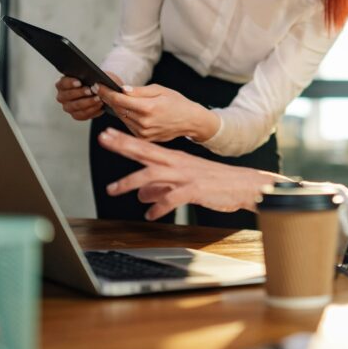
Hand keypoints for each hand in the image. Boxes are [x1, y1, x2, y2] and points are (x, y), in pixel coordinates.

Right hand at [55, 71, 122, 120]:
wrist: (101, 92)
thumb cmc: (95, 82)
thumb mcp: (94, 76)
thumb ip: (91, 76)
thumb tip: (94, 81)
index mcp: (63, 84)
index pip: (62, 83)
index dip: (69, 83)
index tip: (79, 83)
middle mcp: (62, 96)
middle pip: (67, 96)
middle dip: (80, 93)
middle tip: (91, 91)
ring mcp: (68, 107)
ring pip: (75, 106)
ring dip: (88, 102)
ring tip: (98, 99)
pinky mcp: (76, 115)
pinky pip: (82, 115)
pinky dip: (92, 111)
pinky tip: (99, 106)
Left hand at [96, 83, 220, 142]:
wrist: (190, 121)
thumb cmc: (177, 103)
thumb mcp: (161, 90)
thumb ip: (140, 91)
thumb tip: (123, 90)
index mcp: (148, 108)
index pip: (119, 100)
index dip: (106, 92)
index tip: (98, 86)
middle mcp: (144, 122)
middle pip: (118, 109)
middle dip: (110, 99)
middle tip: (102, 90)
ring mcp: (143, 133)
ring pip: (122, 117)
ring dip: (118, 108)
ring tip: (117, 99)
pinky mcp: (144, 139)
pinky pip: (129, 126)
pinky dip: (127, 117)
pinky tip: (130, 111)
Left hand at [98, 128, 281, 219]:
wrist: (244, 185)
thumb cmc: (214, 183)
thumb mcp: (185, 183)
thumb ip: (161, 188)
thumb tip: (140, 195)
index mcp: (175, 158)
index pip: (145, 146)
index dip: (125, 140)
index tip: (107, 133)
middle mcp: (177, 164)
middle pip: (146, 151)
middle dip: (123, 145)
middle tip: (103, 138)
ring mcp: (186, 176)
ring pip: (153, 175)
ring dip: (131, 181)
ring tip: (112, 189)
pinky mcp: (195, 190)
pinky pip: (172, 199)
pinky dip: (159, 208)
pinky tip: (150, 215)